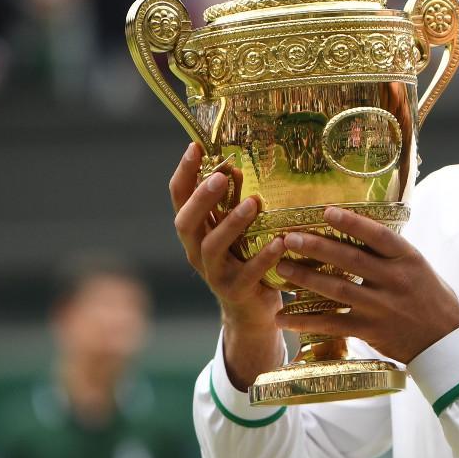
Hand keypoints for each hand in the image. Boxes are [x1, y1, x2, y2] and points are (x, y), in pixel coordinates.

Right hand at [170, 142, 285, 386]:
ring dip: (231, 224)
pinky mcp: (236, 291)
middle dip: (201, 199)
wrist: (252, 311)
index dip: (184, 172)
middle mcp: (196, 250)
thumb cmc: (245, 258)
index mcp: (195, 230)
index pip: (179, 197)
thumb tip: (236, 165)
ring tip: (251, 205)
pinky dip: (263, 258)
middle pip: (186, 222)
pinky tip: (279, 243)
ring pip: (212, 247)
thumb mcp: (237, 228)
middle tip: (219, 177)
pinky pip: (247, 273)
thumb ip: (233, 201)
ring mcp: (213, 273)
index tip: (194, 146)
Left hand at [274, 206, 458, 363]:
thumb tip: (360, 232)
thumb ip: (392, 254)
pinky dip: (306, 321)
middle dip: (316, 247)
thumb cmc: (432, 300)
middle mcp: (395, 280)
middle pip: (350, 259)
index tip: (326, 212)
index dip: (352, 223)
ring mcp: (381, 306)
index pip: (378, 235)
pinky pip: (333, 324)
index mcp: (408, 259)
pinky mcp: (371, 330)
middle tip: (289, 238)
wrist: (445, 342)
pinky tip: (284, 318)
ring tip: (280, 267)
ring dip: (305, 278)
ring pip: (337, 289)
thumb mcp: (419, 268)